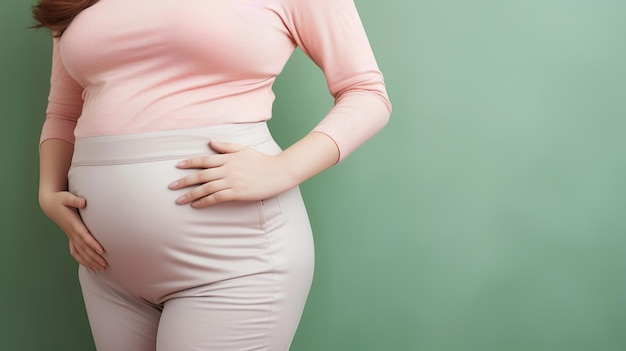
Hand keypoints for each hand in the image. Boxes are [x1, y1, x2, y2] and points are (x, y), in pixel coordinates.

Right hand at [39, 191, 106, 270]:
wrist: (50, 204)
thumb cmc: (60, 200)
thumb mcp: (66, 197)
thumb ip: (74, 200)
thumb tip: (83, 202)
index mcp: (73, 224)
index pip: (84, 236)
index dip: (92, 244)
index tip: (102, 251)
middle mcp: (71, 233)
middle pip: (84, 248)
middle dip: (95, 257)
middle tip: (105, 265)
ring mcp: (70, 236)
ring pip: (81, 252)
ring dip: (90, 261)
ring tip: (101, 269)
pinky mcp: (70, 237)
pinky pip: (76, 252)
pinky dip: (82, 260)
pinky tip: (90, 266)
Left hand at [168, 141, 295, 207]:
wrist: (278, 172)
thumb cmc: (262, 161)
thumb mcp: (244, 149)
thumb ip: (226, 146)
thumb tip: (211, 142)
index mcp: (228, 158)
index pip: (204, 160)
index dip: (190, 163)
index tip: (178, 166)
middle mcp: (228, 169)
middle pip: (201, 175)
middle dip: (184, 181)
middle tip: (171, 186)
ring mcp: (232, 181)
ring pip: (206, 188)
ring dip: (191, 194)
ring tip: (179, 200)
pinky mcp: (238, 193)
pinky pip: (217, 197)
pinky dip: (205, 201)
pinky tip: (196, 205)